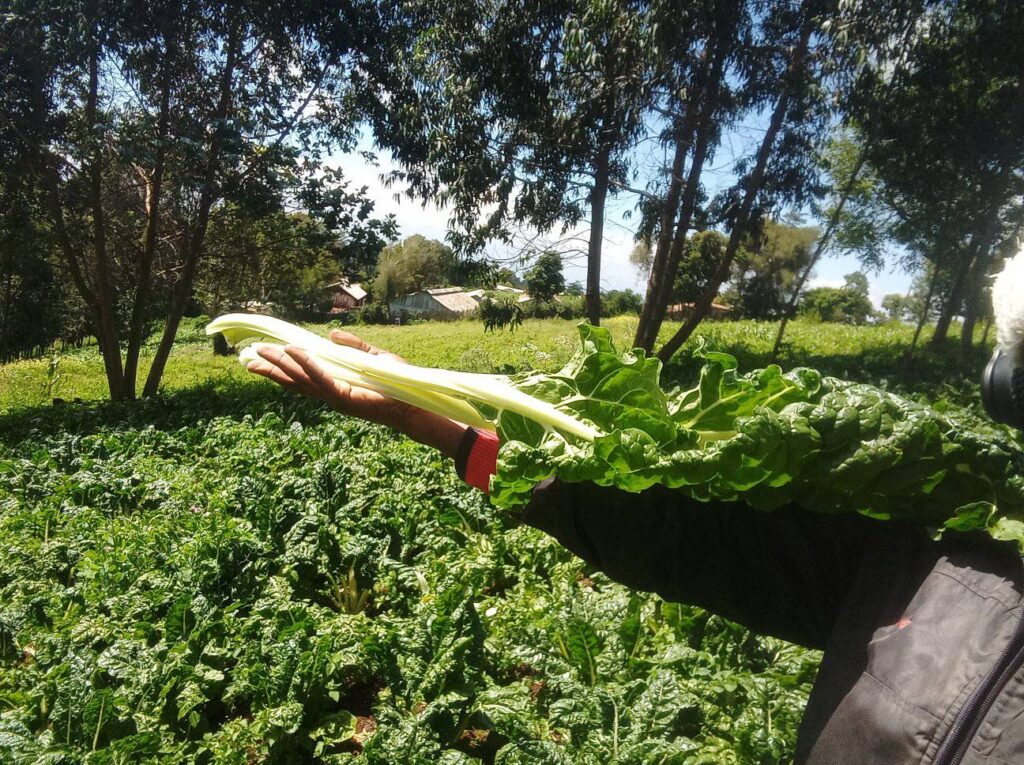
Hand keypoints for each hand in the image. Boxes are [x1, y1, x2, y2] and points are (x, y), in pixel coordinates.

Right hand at [244, 329, 467, 456]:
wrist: (415, 403)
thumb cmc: (397, 382)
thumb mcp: (373, 357)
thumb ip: (352, 346)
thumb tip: (330, 335)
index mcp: (335, 385)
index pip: (303, 376)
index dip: (282, 367)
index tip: (260, 357)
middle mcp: (331, 394)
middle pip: (294, 381)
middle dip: (271, 369)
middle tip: (247, 359)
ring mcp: (335, 398)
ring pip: (301, 380)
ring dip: (281, 365)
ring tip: (259, 354)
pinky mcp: (345, 398)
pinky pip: (322, 378)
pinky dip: (308, 365)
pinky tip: (294, 353)